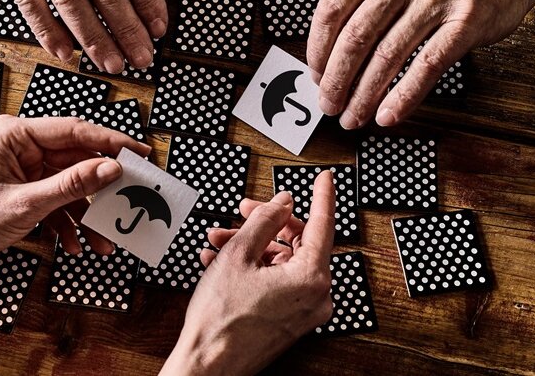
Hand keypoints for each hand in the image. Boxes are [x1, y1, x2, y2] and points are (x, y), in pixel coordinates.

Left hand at [0, 115, 151, 265]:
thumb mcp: (26, 204)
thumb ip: (72, 185)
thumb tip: (111, 169)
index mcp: (15, 133)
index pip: (74, 130)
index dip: (110, 142)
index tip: (139, 153)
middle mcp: (21, 145)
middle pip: (76, 158)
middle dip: (100, 186)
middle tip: (132, 195)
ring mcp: (24, 167)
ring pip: (70, 184)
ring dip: (86, 213)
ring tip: (103, 239)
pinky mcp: (26, 188)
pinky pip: (58, 200)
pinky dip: (68, 222)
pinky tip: (74, 244)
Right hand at [161, 172, 336, 374]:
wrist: (208, 365)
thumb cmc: (221, 318)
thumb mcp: (239, 254)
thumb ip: (264, 221)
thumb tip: (283, 203)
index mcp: (312, 277)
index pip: (323, 224)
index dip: (322, 195)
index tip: (326, 177)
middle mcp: (316, 296)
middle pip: (298, 243)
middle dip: (267, 224)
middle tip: (243, 210)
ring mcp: (305, 312)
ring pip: (283, 263)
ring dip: (253, 246)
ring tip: (218, 241)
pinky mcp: (291, 321)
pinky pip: (279, 283)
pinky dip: (255, 268)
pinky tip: (222, 262)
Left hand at [306, 0, 534, 128]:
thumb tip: (329, 55)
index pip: (332, 8)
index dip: (317, 49)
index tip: (315, 76)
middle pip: (355, 37)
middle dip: (337, 80)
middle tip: (328, 105)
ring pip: (387, 56)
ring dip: (364, 95)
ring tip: (353, 117)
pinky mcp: (467, 21)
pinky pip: (426, 66)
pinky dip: (403, 96)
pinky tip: (388, 115)